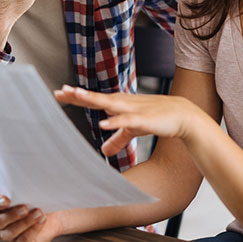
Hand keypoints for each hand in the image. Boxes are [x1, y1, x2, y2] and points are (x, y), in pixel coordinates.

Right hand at [0, 195, 61, 241]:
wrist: (52, 217)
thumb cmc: (38, 203)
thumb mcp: (30, 195)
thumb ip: (24, 192)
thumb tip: (26, 187)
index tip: (7, 200)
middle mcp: (1, 222)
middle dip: (13, 215)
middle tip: (25, 208)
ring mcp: (9, 235)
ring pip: (11, 232)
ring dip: (26, 223)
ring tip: (38, 214)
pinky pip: (22, 241)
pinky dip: (33, 231)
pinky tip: (41, 222)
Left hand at [54, 85, 201, 154]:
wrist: (182, 116)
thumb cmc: (156, 119)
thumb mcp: (133, 130)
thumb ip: (118, 138)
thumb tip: (104, 150)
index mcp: (119, 104)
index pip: (93, 99)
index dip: (77, 96)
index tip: (59, 94)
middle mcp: (123, 103)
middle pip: (96, 98)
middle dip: (78, 94)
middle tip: (60, 91)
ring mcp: (133, 109)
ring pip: (109, 103)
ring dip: (92, 99)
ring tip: (76, 95)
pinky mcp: (144, 119)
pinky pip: (126, 121)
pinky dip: (115, 122)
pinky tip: (103, 124)